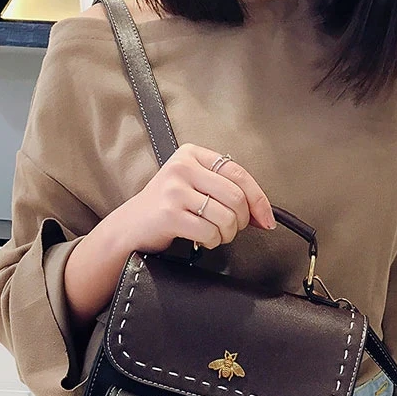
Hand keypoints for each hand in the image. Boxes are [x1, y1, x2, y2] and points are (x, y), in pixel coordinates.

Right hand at [113, 142, 276, 253]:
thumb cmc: (165, 208)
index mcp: (191, 154)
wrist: (130, 227)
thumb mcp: (192, 186)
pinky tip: (201, 240)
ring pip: (226, 217)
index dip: (259, 199)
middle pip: (236, 197)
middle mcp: (182, 168)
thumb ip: (224, 191)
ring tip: (213, 235)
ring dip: (226, 234)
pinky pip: (209, 232)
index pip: (238, 173)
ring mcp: (174, 190)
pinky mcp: (169, 214)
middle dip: (241, 221)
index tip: (266, 219)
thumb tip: (262, 212)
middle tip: (232, 229)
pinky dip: (211, 242)